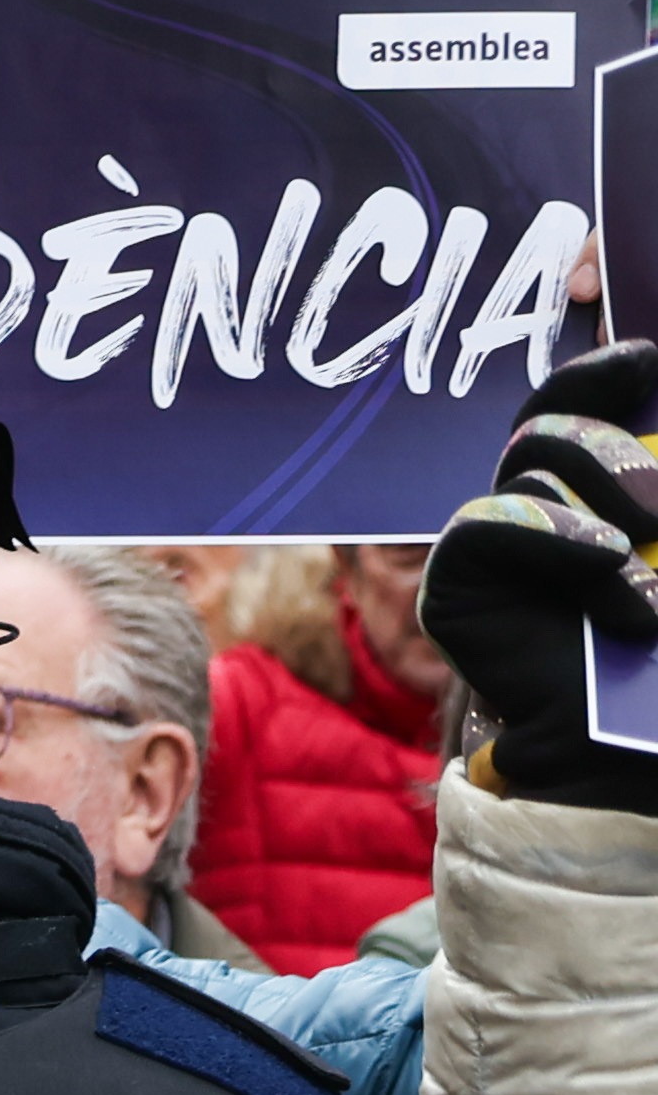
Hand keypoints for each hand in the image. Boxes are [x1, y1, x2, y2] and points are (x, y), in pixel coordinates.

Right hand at [426, 344, 657, 817]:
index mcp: (592, 487)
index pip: (578, 398)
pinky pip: (488, 522)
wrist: (631, 737)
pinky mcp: (456, 584)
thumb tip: (652, 377)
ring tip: (642, 568)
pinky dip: (555, 538)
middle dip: (611, 444)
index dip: (594, 368)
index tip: (645, 358)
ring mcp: (491, 542)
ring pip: (532, 464)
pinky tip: (609, 574)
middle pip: (549, 419)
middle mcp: (537, 505)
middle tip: (657, 506)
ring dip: (604, 506)